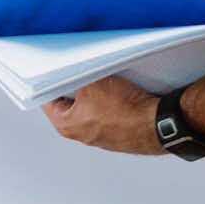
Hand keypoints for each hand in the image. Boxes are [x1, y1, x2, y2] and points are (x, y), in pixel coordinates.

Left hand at [42, 76, 166, 155]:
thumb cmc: (124, 112)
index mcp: (65, 125)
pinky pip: (108, 111)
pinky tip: (118, 91)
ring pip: (91, 105)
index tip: (57, 69)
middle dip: (76, 84)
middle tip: (83, 72)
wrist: (156, 124)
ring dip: (95, 91)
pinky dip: (111, 100)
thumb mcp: (91, 82)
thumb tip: (67, 70)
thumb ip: (74, 76)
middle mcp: (80, 133)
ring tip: (104, 81)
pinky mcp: (117, 132)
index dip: (51, 80)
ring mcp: (99, 134)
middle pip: (70, 101)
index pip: (48, 98)